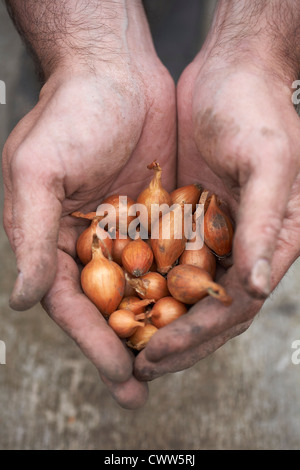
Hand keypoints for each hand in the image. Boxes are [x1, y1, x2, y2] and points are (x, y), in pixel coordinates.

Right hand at [2, 43, 175, 406]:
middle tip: (143, 390)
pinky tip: (200, 311)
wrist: (115, 71)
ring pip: (146, 289)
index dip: (93, 342)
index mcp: (57, 240)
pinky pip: (175, 257)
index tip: (118, 376)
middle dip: (127, 347)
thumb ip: (32, 238)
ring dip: (159, 325)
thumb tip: (24, 303)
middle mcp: (93, 242)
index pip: (74, 303)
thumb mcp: (39, 171)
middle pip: (111, 306)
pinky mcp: (164, 214)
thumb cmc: (70, 115)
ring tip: (177, 362)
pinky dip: (185, 285)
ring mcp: (131, 230)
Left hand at [135, 48, 299, 380]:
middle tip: (138, 367)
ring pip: (187, 292)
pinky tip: (122, 300)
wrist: (232, 72)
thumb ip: (267, 224)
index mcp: (275, 240)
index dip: (198, 333)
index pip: (236, 303)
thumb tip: (258, 288)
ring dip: (160, 322)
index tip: (158, 353)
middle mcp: (247, 246)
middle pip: (211, 309)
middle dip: (177, 341)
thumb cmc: (257, 109)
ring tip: (126, 346)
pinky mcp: (191, 218)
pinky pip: (168, 259)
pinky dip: (148, 284)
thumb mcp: (268, 160)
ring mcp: (218, 234)